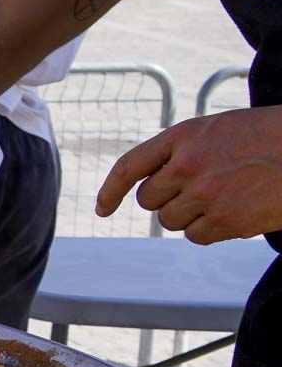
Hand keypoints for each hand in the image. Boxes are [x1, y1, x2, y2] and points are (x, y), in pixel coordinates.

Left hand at [96, 107, 281, 243]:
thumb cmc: (269, 138)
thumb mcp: (219, 129)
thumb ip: (184, 151)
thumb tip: (155, 184)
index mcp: (183, 135)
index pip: (130, 165)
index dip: (110, 190)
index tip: (102, 209)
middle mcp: (187, 164)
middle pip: (149, 200)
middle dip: (168, 199)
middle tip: (202, 190)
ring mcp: (204, 194)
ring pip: (170, 220)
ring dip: (191, 215)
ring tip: (226, 196)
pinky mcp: (224, 220)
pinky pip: (195, 236)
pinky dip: (210, 230)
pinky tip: (236, 211)